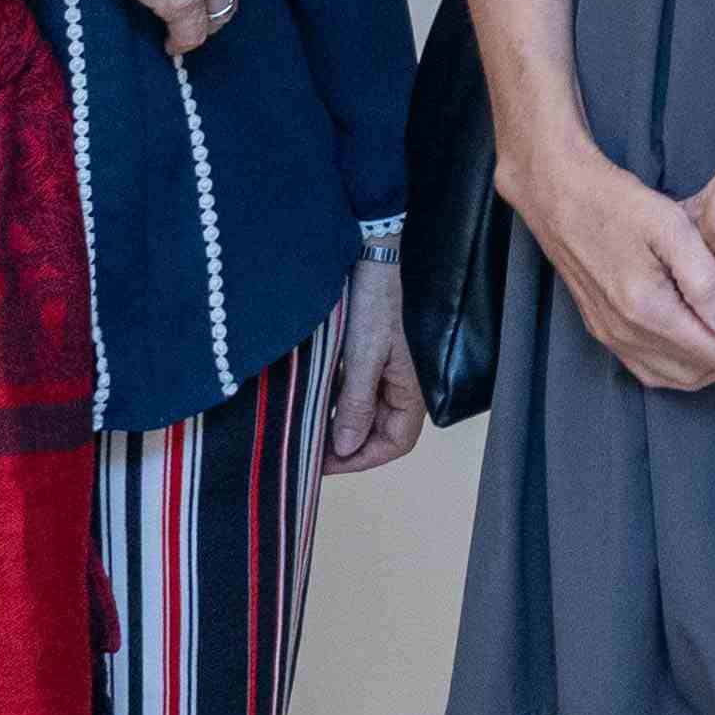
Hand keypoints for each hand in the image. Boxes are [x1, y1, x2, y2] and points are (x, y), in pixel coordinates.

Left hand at [324, 261, 425, 472]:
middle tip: (306, 450)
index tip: (325, 463)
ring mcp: (384, 370)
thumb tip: (347, 448)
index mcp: (410, 388)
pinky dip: (333, 401)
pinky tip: (310, 399)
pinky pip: (353, 391)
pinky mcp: (368, 355)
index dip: (363, 460)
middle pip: (377, 432)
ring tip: (303, 428)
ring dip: (336, 424)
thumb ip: (356, 403)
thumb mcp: (364, 355)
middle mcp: (401, 384)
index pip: (396, 443)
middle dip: (345, 446)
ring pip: (362, 413)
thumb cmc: (377, 298)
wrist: (373, 251)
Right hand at [510, 141, 714, 389]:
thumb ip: (705, 279)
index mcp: (646, 310)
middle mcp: (626, 334)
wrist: (559, 196)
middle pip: (700, 370)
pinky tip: (696, 341)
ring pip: (674, 378)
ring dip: (710, 361)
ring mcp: (611, 336)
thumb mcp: (670, 227)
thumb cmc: (616, 203)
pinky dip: (679, 365)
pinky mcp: (602, 331)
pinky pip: (648, 369)